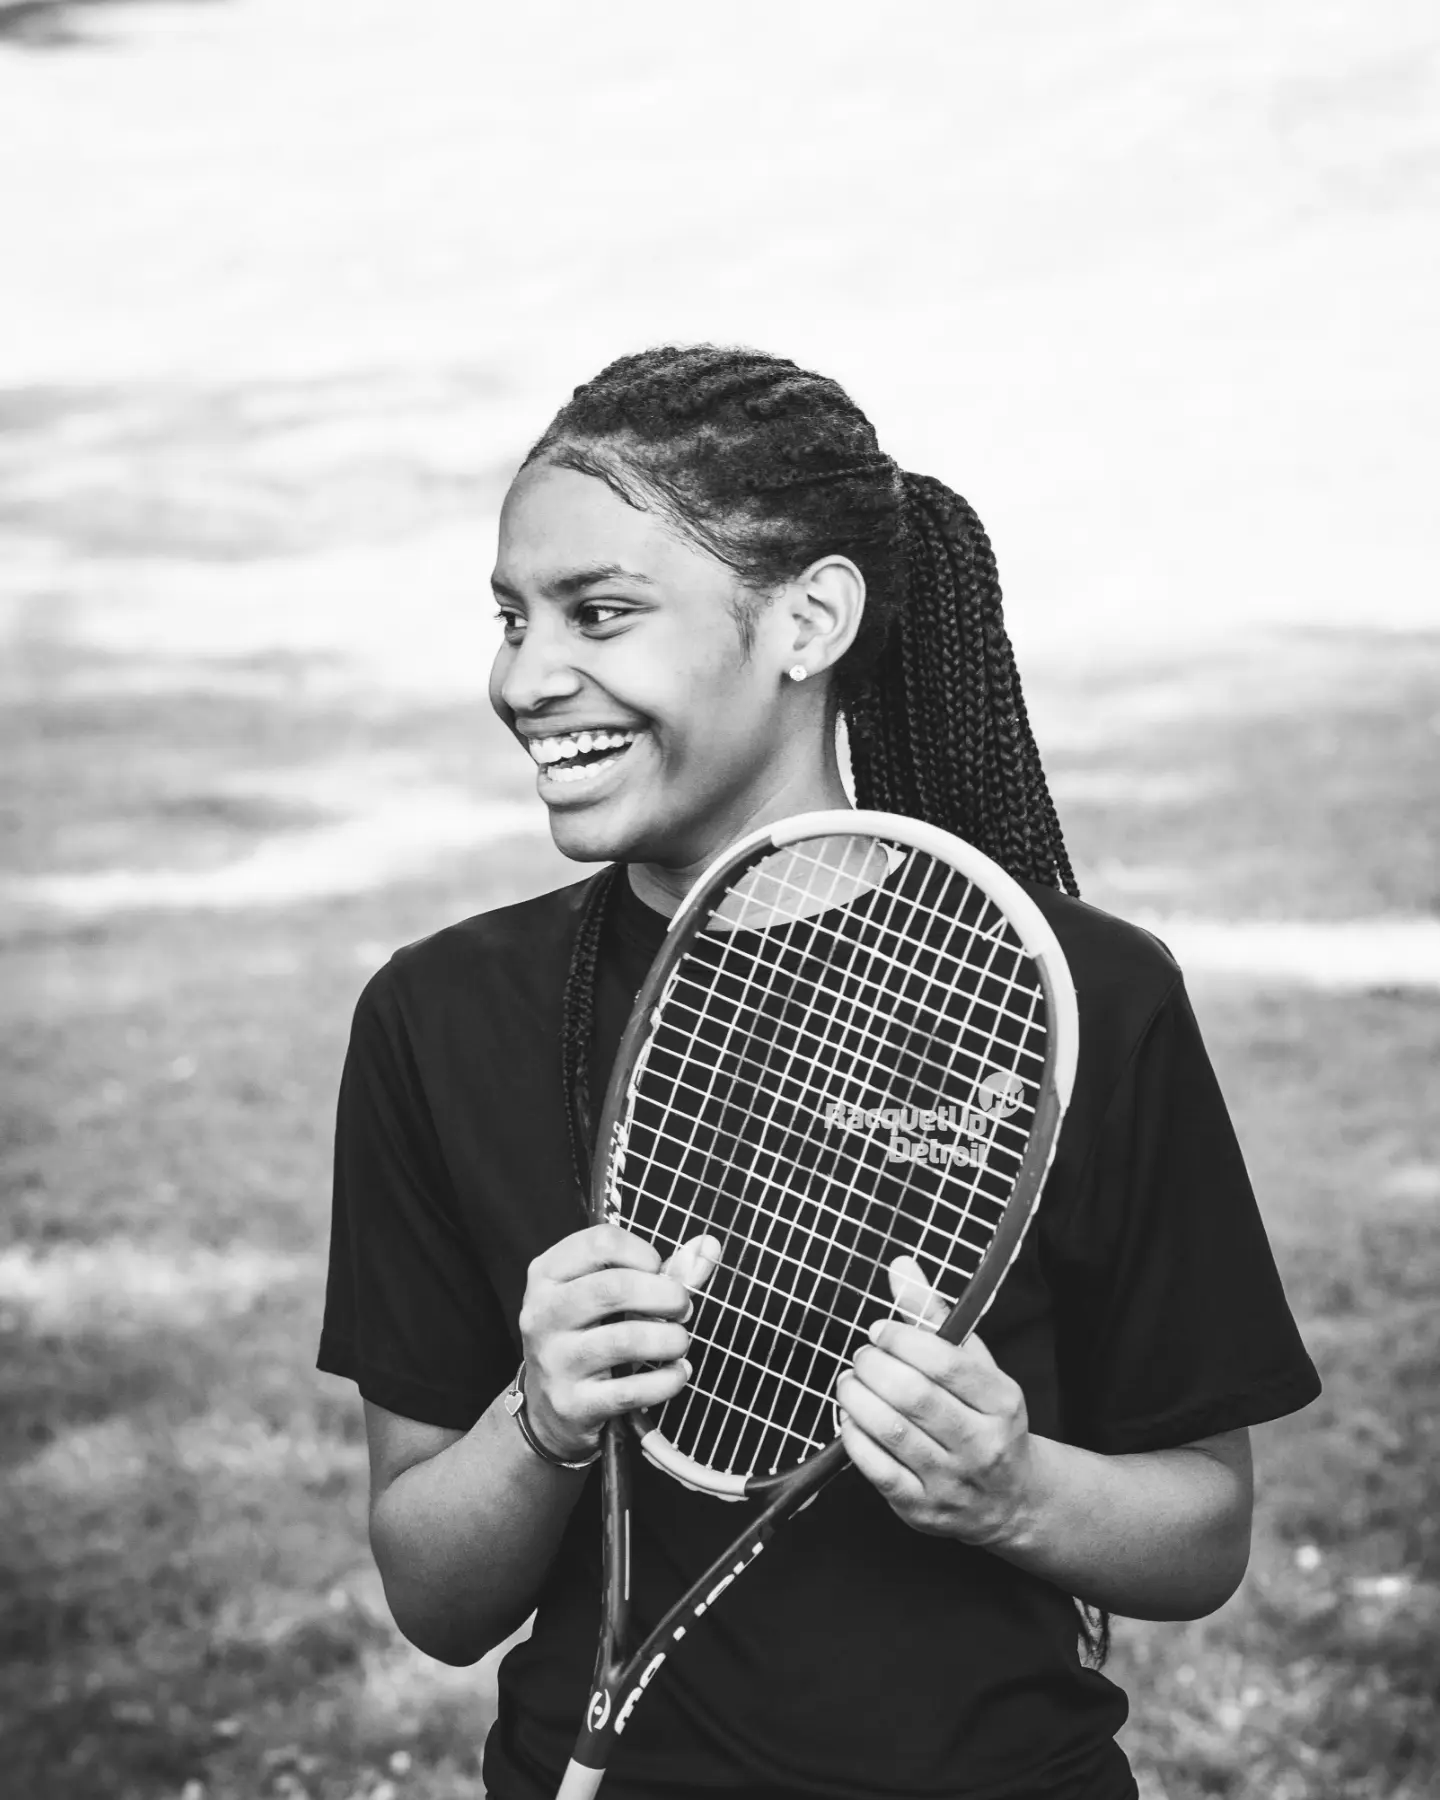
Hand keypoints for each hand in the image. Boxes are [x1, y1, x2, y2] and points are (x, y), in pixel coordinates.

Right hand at [517, 1225, 720, 1461]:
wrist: (548, 1409)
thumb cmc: (588, 1337)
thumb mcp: (608, 1297)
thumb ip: (660, 1272)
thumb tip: (708, 1246)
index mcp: (547, 1275)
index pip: (600, 1242)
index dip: (642, 1252)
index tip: (658, 1270)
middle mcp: (543, 1314)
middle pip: (614, 1288)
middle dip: (665, 1295)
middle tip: (682, 1308)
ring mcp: (554, 1361)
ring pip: (626, 1340)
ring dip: (670, 1339)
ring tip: (680, 1342)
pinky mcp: (572, 1404)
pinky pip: (632, 1390)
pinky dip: (668, 1380)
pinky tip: (678, 1373)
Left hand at [836, 1255, 1035, 1546]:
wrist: (1012, 1499)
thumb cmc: (986, 1420)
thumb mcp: (976, 1366)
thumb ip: (936, 1317)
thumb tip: (901, 1268)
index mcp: (1002, 1402)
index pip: (946, 1363)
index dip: (903, 1339)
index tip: (880, 1330)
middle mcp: (982, 1444)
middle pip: (914, 1396)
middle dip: (874, 1367)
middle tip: (862, 1356)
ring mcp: (953, 1481)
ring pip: (891, 1432)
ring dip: (857, 1398)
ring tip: (850, 1382)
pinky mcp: (923, 1510)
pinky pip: (877, 1469)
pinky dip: (854, 1437)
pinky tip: (851, 1417)